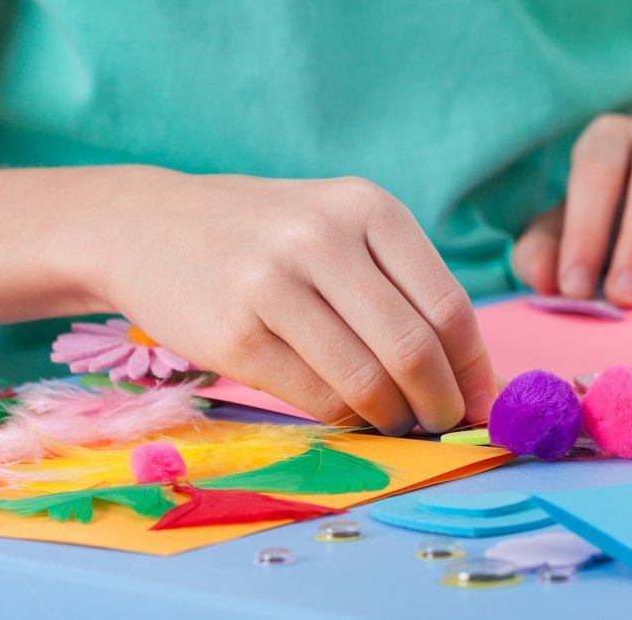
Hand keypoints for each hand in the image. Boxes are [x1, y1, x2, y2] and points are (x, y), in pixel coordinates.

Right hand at [91, 168, 496, 434]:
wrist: (150, 225)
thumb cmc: (266, 234)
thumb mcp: (340, 229)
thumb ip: (402, 288)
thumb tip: (471, 375)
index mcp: (368, 208)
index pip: (448, 306)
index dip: (474, 367)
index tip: (481, 402)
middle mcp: (324, 238)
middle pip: (414, 348)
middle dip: (441, 403)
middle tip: (443, 423)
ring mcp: (273, 284)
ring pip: (366, 381)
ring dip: (393, 417)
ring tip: (395, 420)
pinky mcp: (233, 334)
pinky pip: (316, 398)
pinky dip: (345, 419)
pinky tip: (349, 412)